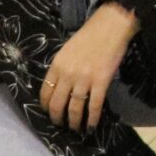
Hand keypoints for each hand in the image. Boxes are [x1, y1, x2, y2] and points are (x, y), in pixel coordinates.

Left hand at [38, 3, 134, 130]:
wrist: (110, 26)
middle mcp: (67, 75)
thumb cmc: (89, 36)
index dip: (46, 107)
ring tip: (75, 128)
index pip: (45, 92)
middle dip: (57, 118)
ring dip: (74, 122)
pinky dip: (92, 119)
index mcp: (57, 65)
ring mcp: (84, 79)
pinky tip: (91, 126)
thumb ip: (61, 68)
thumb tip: (59, 87)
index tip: (49, 113)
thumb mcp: (67, 51)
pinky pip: (94, 106)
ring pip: (74, 108)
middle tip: (61, 125)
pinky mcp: (101, 82)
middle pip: (57, 104)